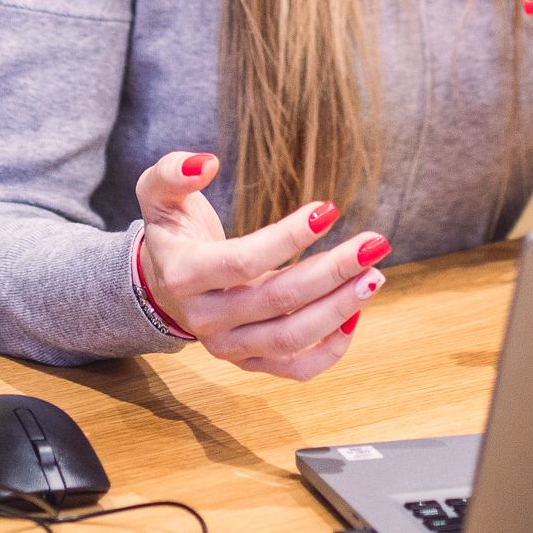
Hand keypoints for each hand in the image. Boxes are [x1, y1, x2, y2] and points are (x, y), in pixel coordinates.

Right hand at [133, 149, 384, 379]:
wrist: (163, 285)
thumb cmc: (173, 234)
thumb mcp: (158, 195)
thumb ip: (172, 172)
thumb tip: (207, 163)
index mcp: (185, 275)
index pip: (243, 262)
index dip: (288, 238)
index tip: (329, 209)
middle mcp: (205, 318)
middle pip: (278, 300)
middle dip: (333, 271)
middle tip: (374, 244)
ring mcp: (228, 346)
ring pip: (291, 338)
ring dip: (340, 309)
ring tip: (374, 277)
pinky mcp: (249, 362)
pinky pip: (295, 369)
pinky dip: (330, 350)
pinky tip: (356, 315)